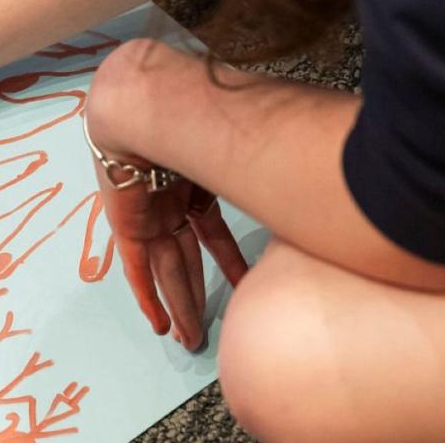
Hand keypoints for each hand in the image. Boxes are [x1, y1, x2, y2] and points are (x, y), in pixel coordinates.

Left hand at [85, 52, 248, 349]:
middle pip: (185, 260)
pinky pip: (136, 269)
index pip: (212, 234)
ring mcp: (147, 215)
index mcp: (193, 186)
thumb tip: (318, 170)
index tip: (242, 286)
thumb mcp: (238, 152)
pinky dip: (147, 297)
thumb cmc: (198, 117)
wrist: (146, 105)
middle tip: (205, 332)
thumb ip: (267, 170)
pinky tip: (159, 325)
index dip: (227, 262)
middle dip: (195, 295)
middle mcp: (169, 204)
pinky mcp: (127, 226)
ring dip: (180, 304)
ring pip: (167, 270)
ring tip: (190, 339)